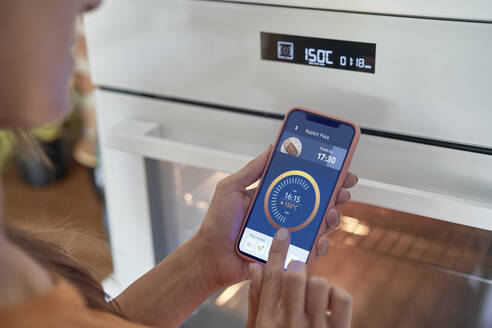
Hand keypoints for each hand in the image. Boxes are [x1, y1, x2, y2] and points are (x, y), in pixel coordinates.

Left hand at [197, 145, 357, 288]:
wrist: (210, 257)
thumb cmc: (217, 223)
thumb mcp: (231, 188)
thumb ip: (252, 169)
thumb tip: (274, 147)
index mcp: (273, 196)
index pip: (303, 183)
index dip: (323, 176)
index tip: (340, 168)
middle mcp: (284, 214)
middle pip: (318, 202)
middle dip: (336, 195)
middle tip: (344, 191)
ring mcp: (288, 234)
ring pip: (319, 225)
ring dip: (332, 218)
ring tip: (332, 214)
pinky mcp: (287, 254)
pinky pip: (310, 249)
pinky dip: (320, 245)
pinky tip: (320, 240)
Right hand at [247, 228, 352, 327]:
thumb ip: (257, 301)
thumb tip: (256, 268)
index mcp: (267, 323)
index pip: (270, 278)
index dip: (276, 251)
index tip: (282, 233)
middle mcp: (290, 325)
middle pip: (294, 276)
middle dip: (297, 267)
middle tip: (298, 271)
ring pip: (320, 284)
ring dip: (317, 283)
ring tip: (314, 295)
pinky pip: (343, 297)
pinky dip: (338, 294)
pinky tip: (330, 303)